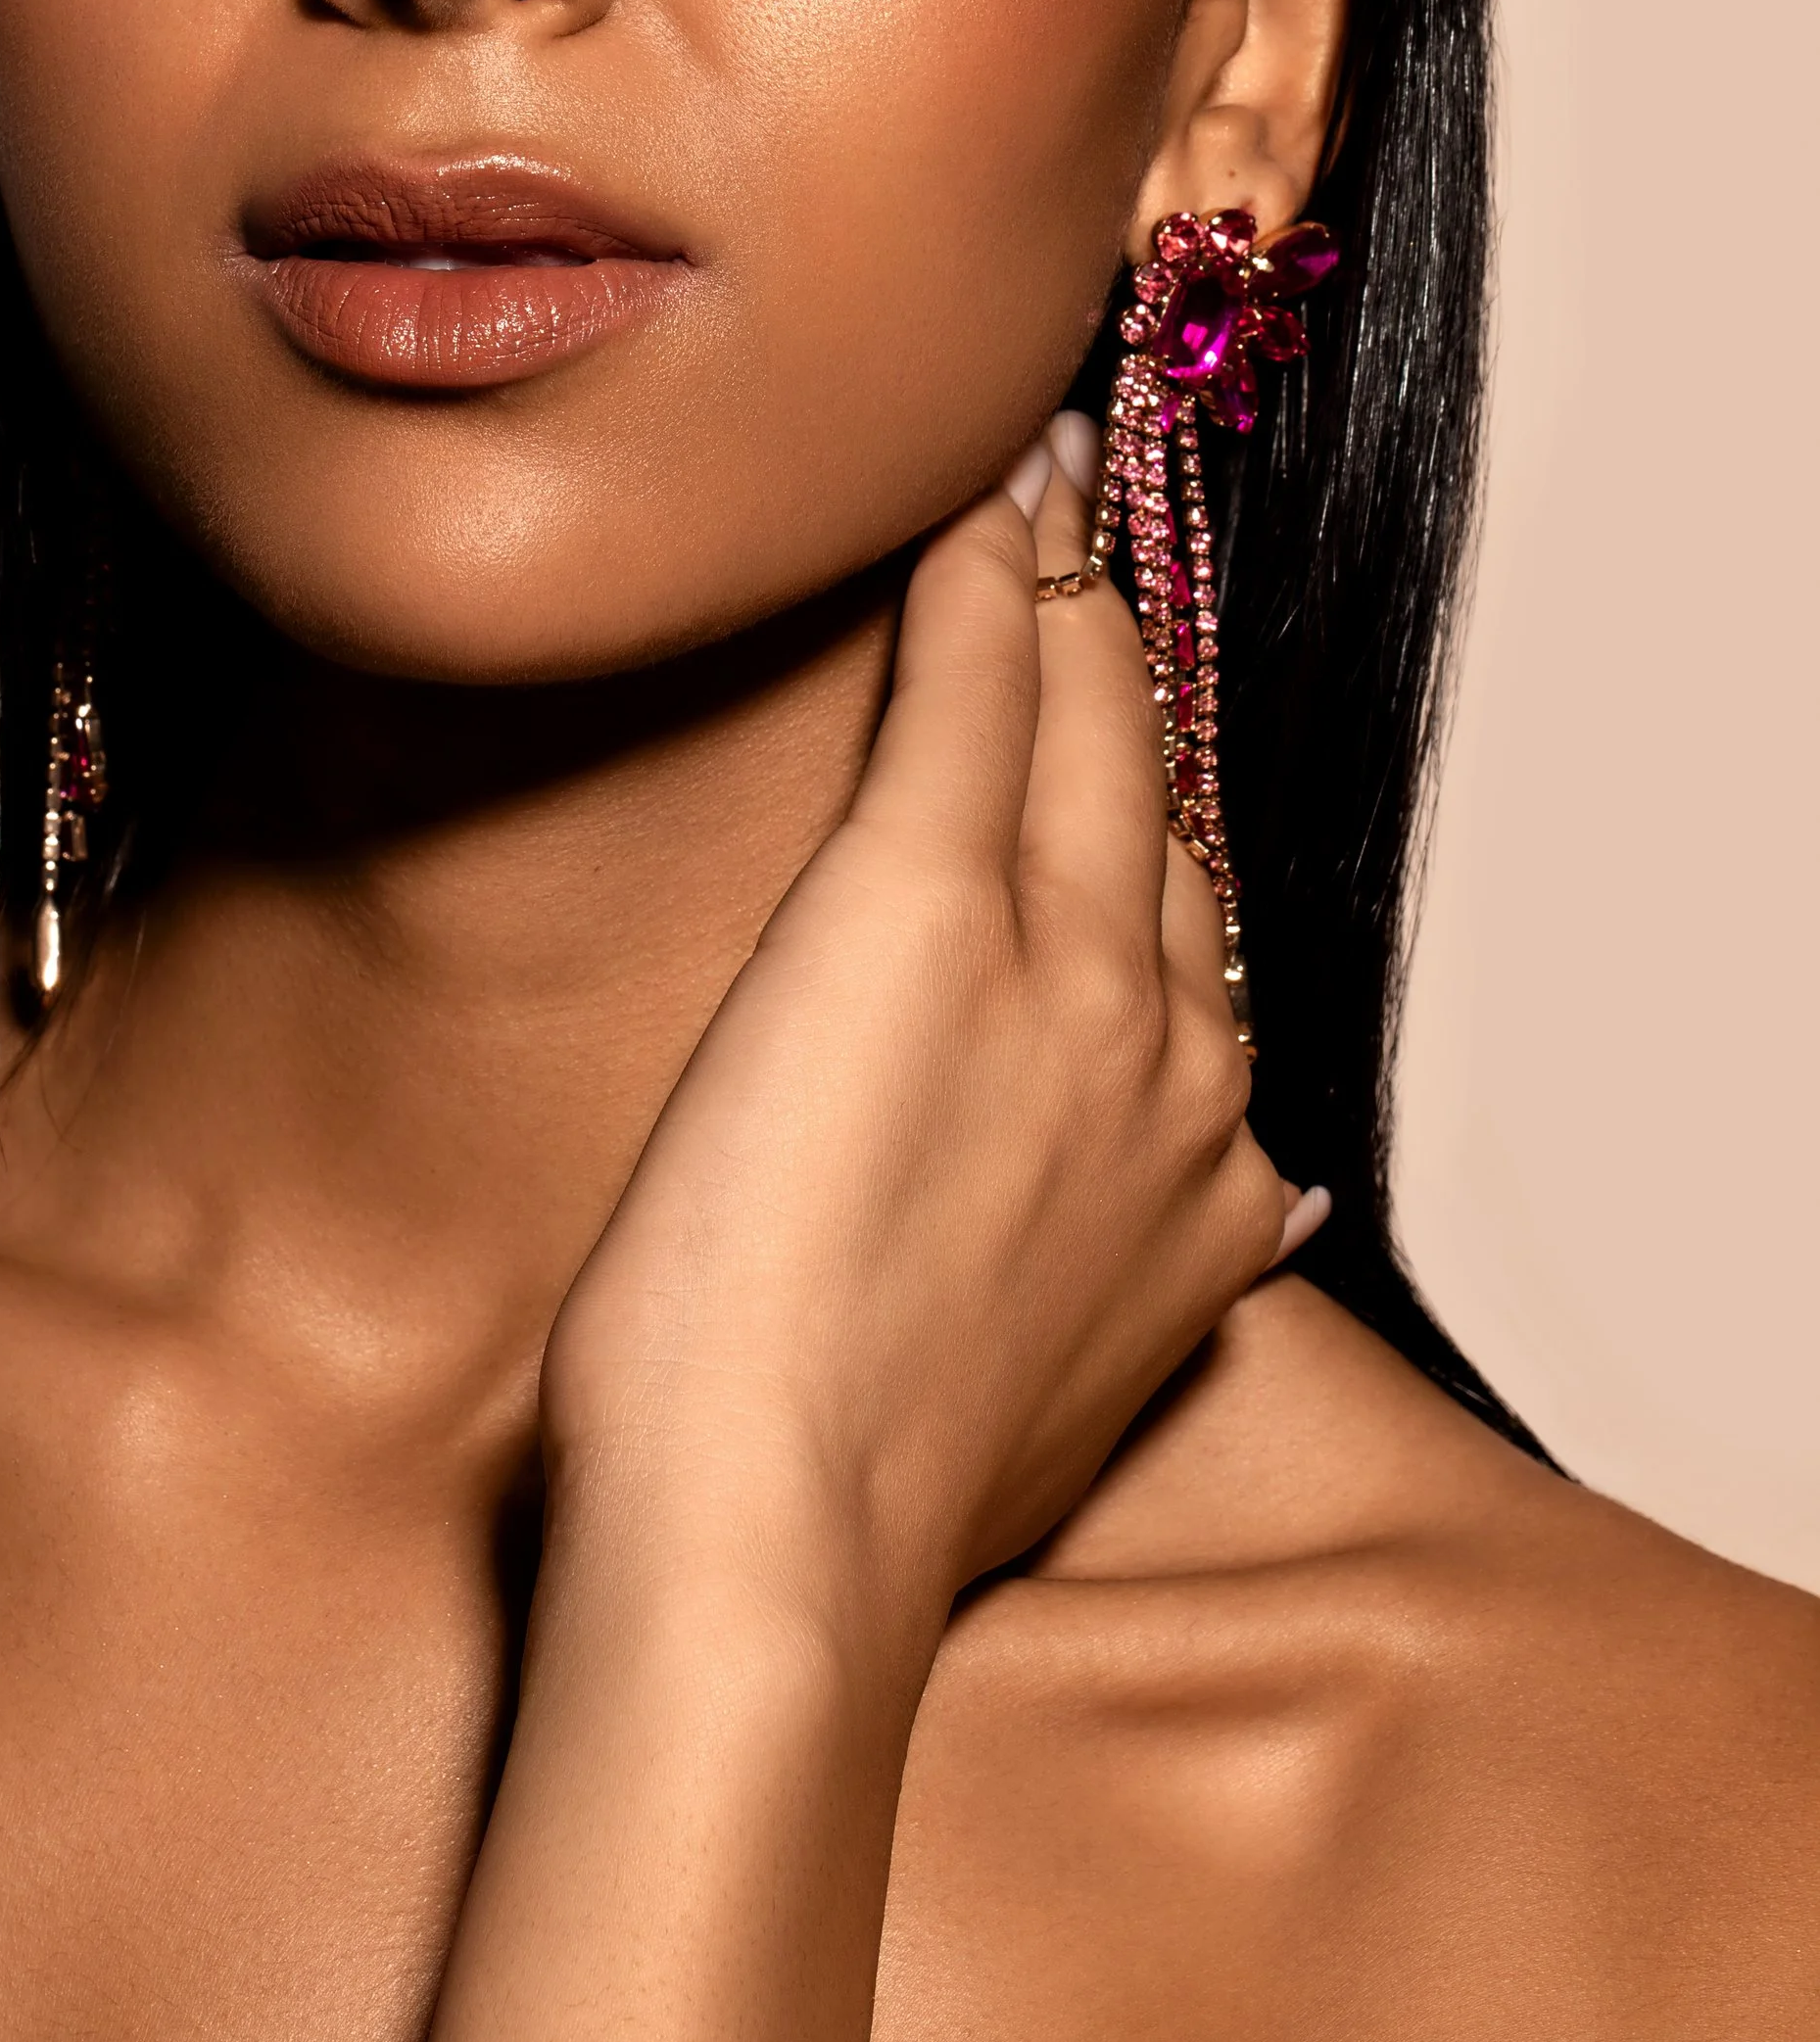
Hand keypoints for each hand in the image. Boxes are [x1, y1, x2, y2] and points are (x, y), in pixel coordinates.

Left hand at [541, 416, 1289, 1657]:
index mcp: (1204, 1158)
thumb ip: (1174, 1271)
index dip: (1147, 815)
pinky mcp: (925, 903)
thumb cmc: (878, 1489)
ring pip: (1087, 724)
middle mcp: (1172, 1042)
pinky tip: (970, 501)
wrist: (781, 1540)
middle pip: (1157, 803)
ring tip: (1028, 504)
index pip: (1191, 926)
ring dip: (1063, 601)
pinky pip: (974, 687)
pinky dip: (981, 576)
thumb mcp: (1089, 1381)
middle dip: (1124, 676)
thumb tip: (1261, 1215)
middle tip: (1088, 562)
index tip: (1118, 740)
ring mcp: (1062, 962)